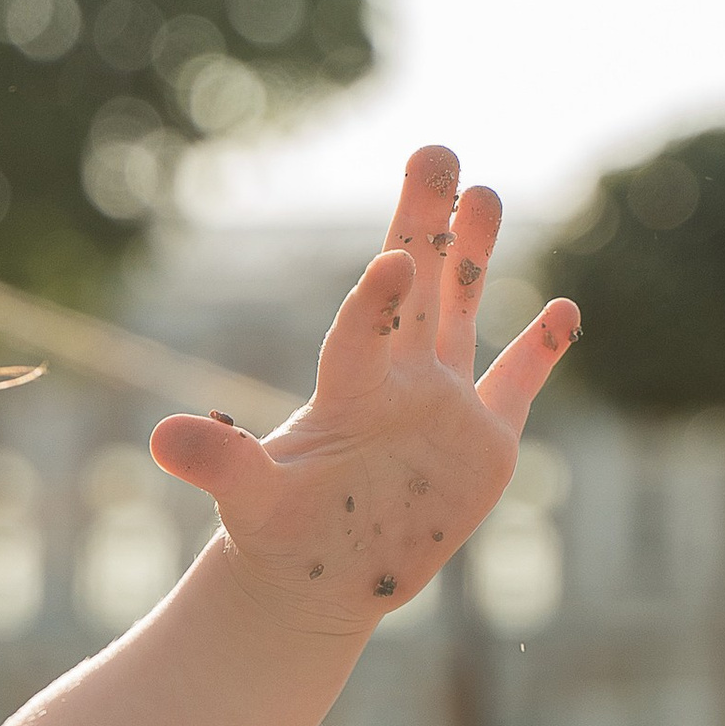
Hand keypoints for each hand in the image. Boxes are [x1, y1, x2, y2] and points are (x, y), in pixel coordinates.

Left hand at [147, 145, 577, 630]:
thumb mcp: (248, 502)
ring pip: (462, 315)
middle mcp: (398, 383)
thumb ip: (221, 464)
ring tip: (486, 193)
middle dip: (426, 222)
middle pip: (415, 289)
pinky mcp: (483, 443)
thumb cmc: (277, 535)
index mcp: (347, 392)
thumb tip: (161, 439)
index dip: (375, 299)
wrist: (318, 575)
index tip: (389, 260)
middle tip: (437, 150)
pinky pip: (516, 386)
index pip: (362, 332)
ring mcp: (444, 407)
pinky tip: (563, 309)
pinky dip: (542, 351)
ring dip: (475, 258)